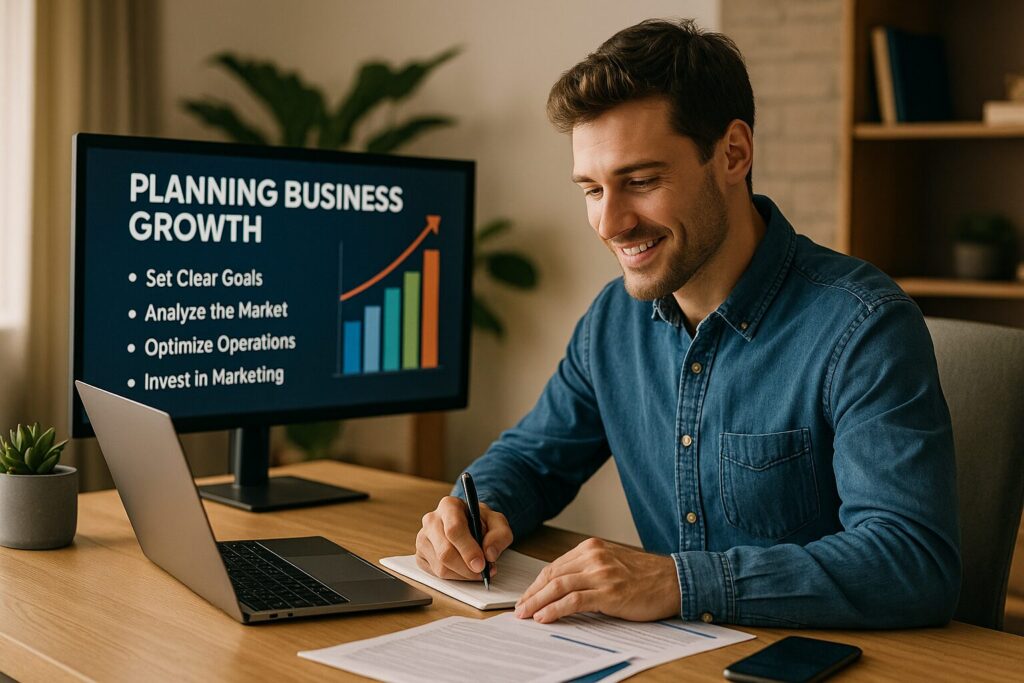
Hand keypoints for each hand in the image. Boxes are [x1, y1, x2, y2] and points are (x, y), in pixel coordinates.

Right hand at [415, 495, 512, 580]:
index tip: (481, 564)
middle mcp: (431, 520)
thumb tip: (489, 554)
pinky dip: (454, 577)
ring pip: (441, 567)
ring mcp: (423, 538)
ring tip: (477, 570)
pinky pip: (436, 574)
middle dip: (467, 568)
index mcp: (449, 506)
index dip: (468, 550)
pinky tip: (464, 569)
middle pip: (445, 552)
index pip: (454, 530)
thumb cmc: (481, 522)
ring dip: (463, 574)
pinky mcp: (420, 555)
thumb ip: (499, 535)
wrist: (468, 524)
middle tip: (482, 572)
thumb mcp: (497, 522)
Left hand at [514, 538, 679, 622]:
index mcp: (591, 548)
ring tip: (526, 615)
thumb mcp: (611, 564)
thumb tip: (559, 588)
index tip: (527, 596)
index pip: (555, 566)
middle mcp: (594, 556)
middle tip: (519, 608)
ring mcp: (601, 573)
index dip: (537, 583)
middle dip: (532, 593)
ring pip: (559, 587)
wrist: (674, 581)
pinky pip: (574, 600)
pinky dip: (555, 609)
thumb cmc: (644, 576)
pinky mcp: (609, 592)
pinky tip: (545, 617)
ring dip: (538, 602)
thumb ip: (587, 570)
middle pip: (552, 575)